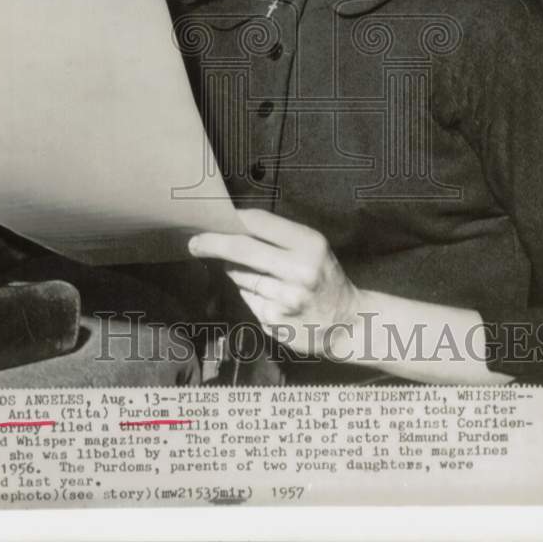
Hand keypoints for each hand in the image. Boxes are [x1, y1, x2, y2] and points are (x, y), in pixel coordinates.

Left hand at [188, 209, 360, 356]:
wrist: (348, 324)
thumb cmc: (325, 278)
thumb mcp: (313, 249)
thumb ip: (277, 238)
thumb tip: (231, 228)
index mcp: (309, 245)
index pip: (258, 222)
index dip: (231, 220)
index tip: (211, 219)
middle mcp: (298, 271)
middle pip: (241, 248)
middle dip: (211, 243)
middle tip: (194, 243)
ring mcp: (284, 299)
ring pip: (240, 276)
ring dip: (234, 270)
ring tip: (254, 271)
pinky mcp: (273, 321)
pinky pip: (247, 298)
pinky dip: (249, 293)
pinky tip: (268, 296)